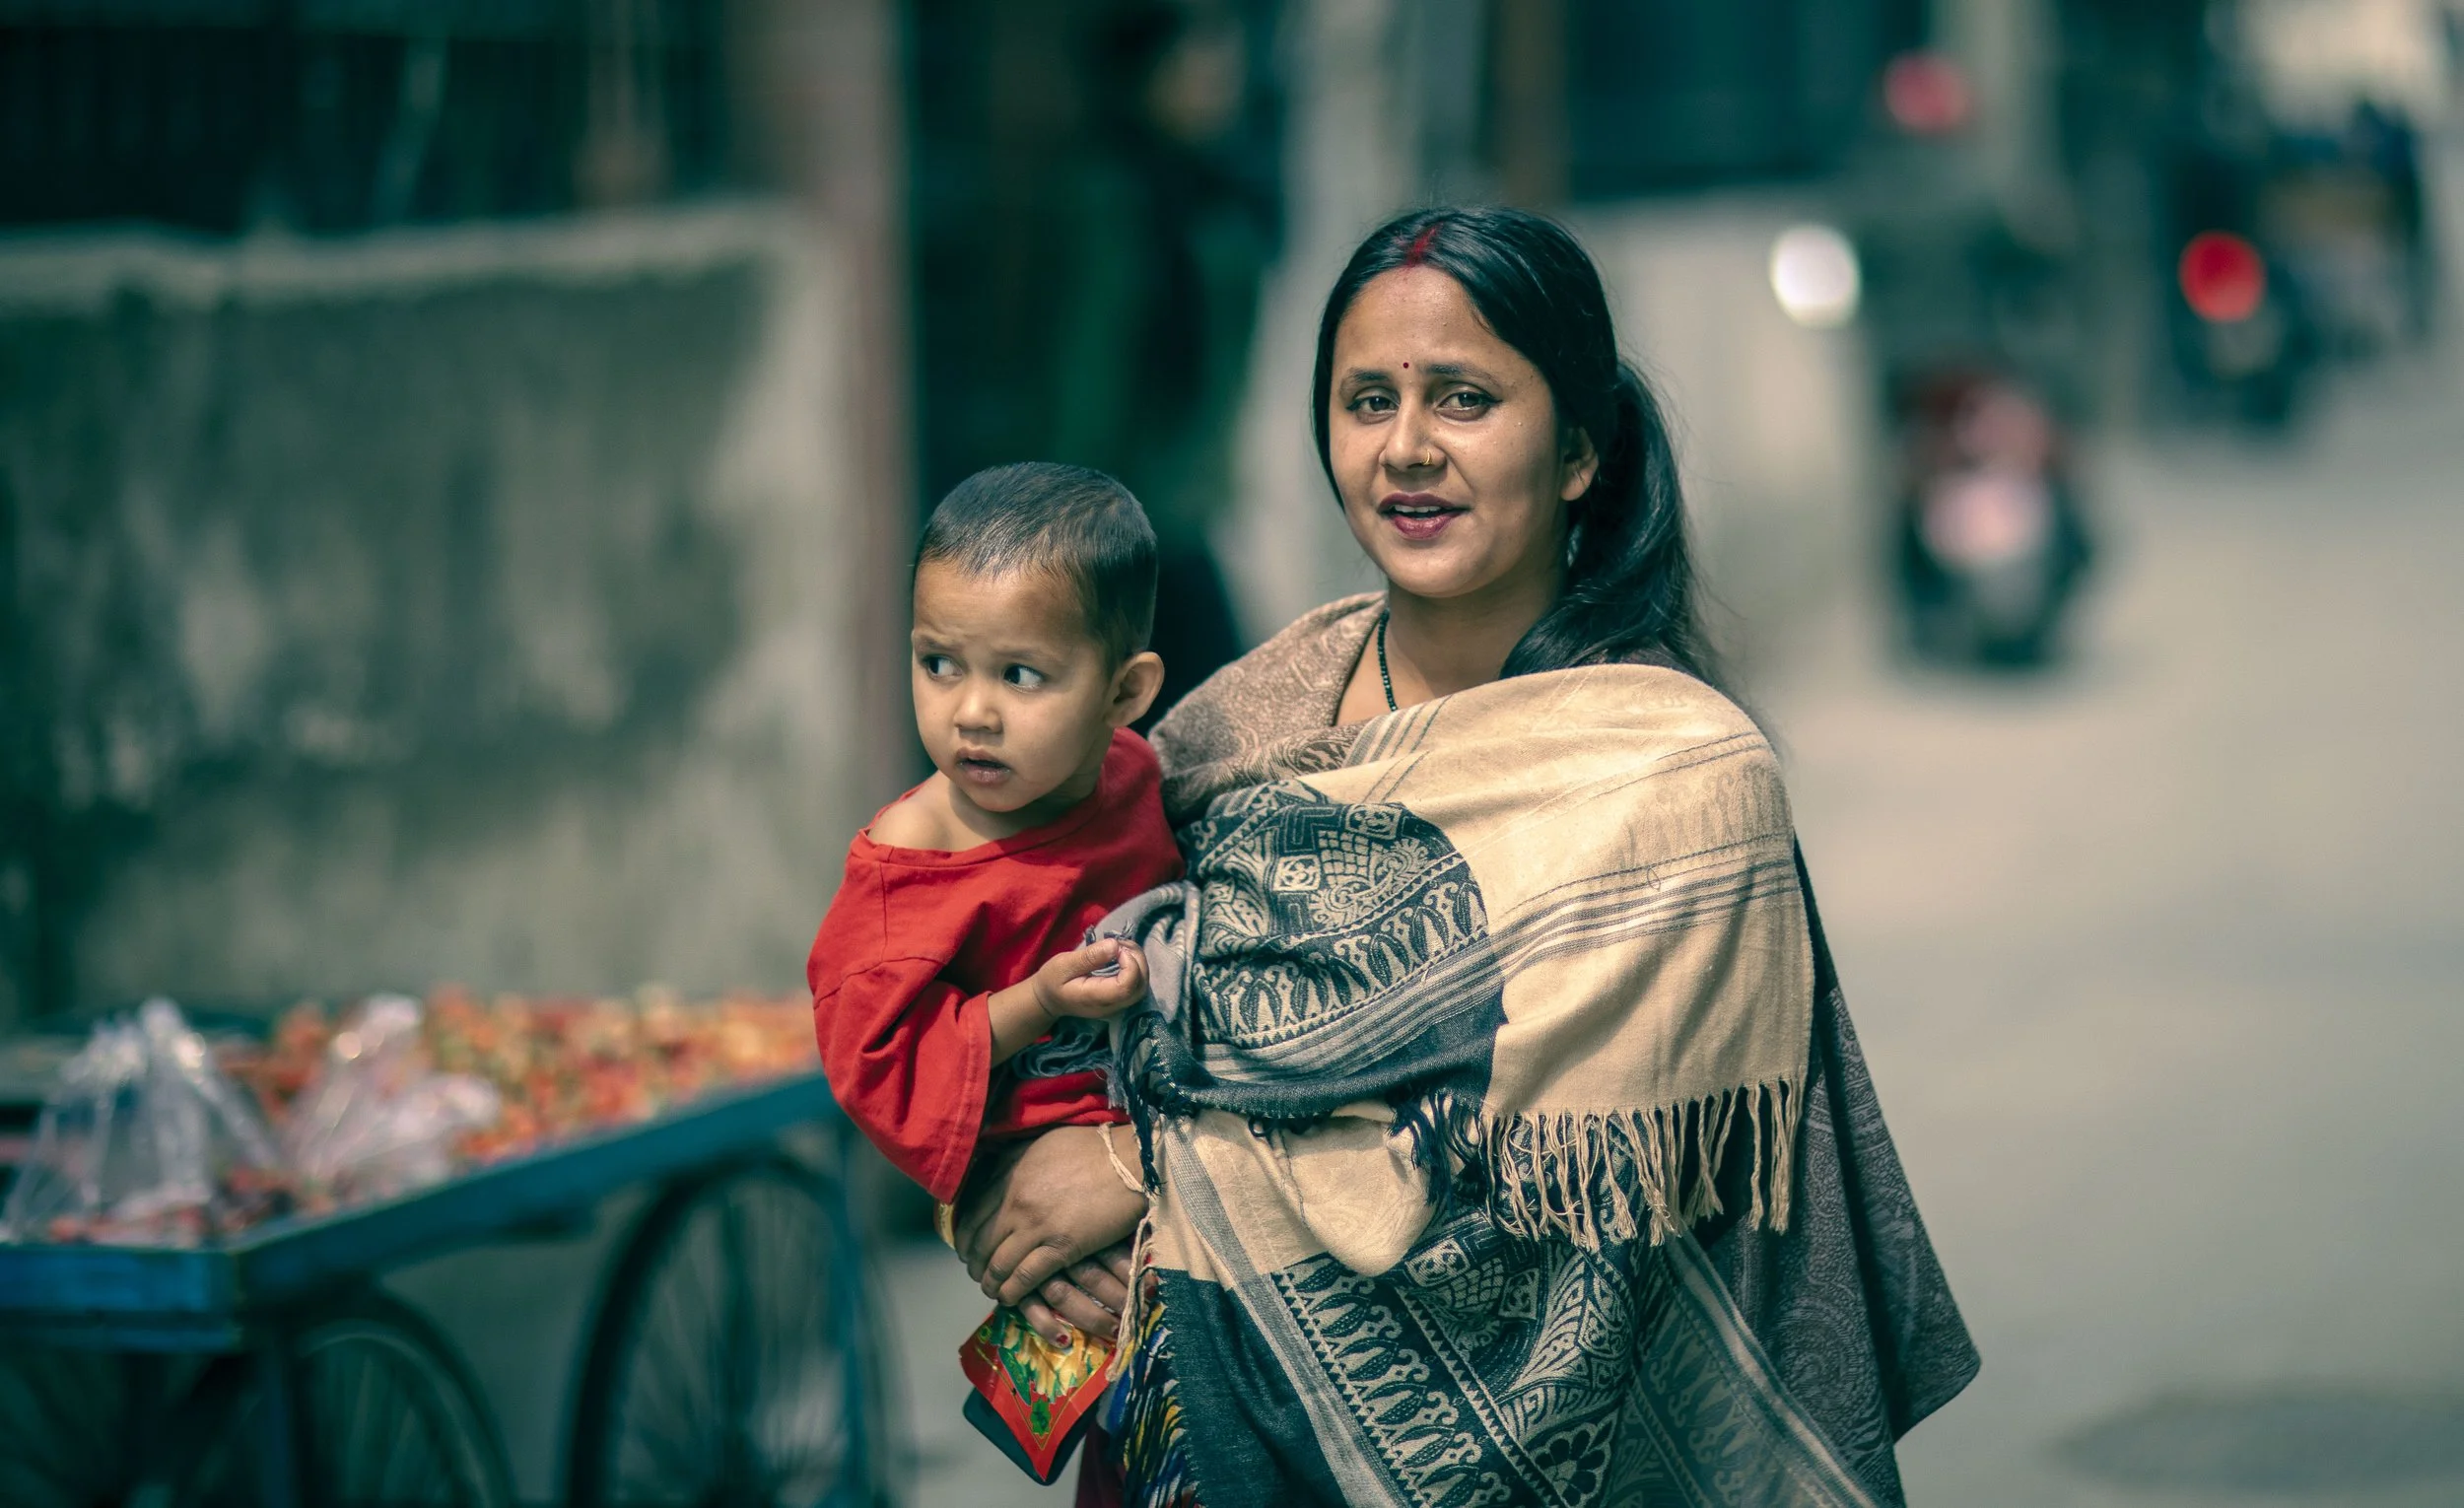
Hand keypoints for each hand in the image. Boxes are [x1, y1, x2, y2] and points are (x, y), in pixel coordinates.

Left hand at [956, 1125, 1145, 1338]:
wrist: (1130, 1160)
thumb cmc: (1092, 1148)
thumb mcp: (1041, 1144)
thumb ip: (1014, 1160)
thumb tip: (995, 1169)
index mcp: (1009, 1174)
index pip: (971, 1214)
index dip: (965, 1236)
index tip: (967, 1247)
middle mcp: (1015, 1201)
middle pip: (979, 1242)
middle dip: (974, 1262)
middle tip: (976, 1272)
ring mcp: (1036, 1225)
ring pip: (998, 1263)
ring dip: (990, 1281)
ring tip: (991, 1288)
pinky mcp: (1061, 1247)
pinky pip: (1025, 1277)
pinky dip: (1012, 1291)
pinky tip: (1009, 1297)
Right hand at [1031, 939, 1147, 1021]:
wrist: (1048, 999)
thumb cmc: (1052, 980)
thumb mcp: (1064, 964)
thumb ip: (1089, 957)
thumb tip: (1115, 946)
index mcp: (1095, 998)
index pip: (1126, 987)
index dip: (1130, 965)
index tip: (1117, 948)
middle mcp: (1110, 1006)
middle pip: (1139, 987)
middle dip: (1138, 961)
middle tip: (1122, 944)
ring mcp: (1116, 1006)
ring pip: (1141, 987)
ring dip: (1138, 963)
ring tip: (1122, 948)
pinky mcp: (1118, 1001)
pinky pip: (1136, 986)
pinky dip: (1135, 969)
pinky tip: (1122, 957)